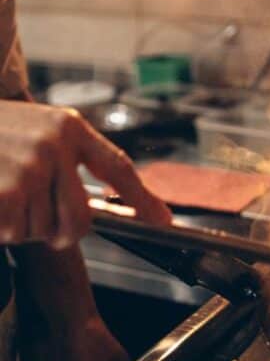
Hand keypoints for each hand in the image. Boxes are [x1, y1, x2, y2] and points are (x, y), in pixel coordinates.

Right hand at [0, 99, 170, 248]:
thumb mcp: (32, 129)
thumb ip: (65, 158)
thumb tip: (93, 204)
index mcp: (68, 127)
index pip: (118, 167)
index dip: (143, 199)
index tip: (163, 221)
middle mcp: (55, 145)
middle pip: (80, 219)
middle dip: (61, 233)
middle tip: (35, 222)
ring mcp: (30, 168)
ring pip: (43, 230)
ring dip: (21, 226)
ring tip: (2, 193)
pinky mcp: (8, 192)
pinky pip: (16, 233)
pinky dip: (2, 229)